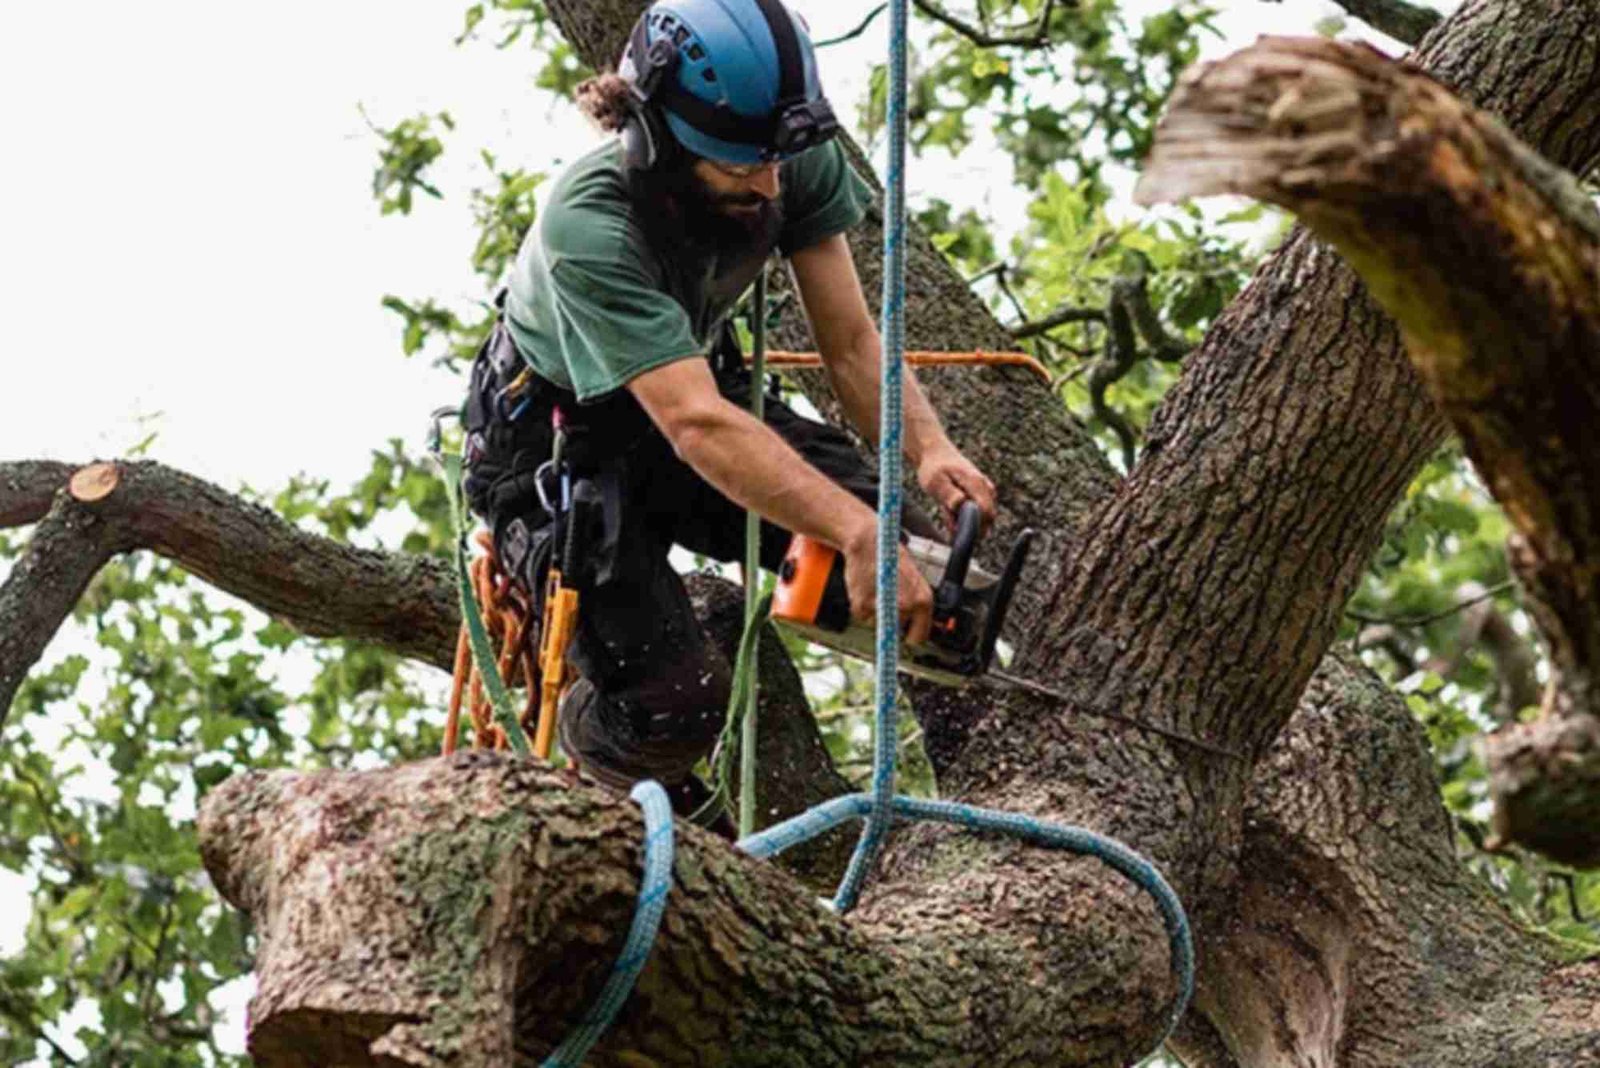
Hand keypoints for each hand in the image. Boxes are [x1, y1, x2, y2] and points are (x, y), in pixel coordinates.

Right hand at [842, 522, 934, 645]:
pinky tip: (865, 588)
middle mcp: (906, 607)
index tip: (905, 635)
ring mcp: (884, 608)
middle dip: (890, 617)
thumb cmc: (891, 556)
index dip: (910, 635)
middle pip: (896, 628)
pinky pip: (861, 616)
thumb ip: (916, 601)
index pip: (920, 636)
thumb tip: (914, 622)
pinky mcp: (862, 607)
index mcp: (923, 601)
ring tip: (875, 588)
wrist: (869, 541)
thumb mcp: (914, 578)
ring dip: (874, 610)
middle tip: (886, 597)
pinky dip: (860, 605)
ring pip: (876, 622)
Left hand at [916, 443, 996, 532]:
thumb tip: (960, 504)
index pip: (986, 512)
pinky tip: (948, 510)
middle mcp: (986, 489)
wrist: (935, 454)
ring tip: (945, 508)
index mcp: (976, 484)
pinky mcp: (981, 497)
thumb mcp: (935, 481)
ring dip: (963, 522)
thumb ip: (948, 493)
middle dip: (968, 527)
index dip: (974, 526)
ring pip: (981, 519)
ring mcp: (986, 493)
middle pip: (987, 519)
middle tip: (947, 518)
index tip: (956, 530)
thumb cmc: (934, 468)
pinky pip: (976, 515)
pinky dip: (961, 518)